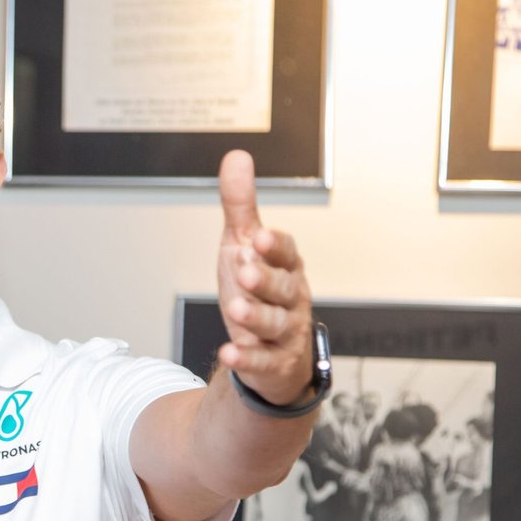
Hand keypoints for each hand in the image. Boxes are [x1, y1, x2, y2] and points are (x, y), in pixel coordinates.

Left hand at [215, 149, 314, 406]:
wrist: (273, 353)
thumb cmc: (258, 291)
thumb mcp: (244, 247)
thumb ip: (241, 207)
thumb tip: (236, 157)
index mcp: (287, 267)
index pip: (287, 253)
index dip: (276, 247)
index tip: (260, 238)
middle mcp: (291, 299)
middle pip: (283, 288)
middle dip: (265, 280)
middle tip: (246, 272)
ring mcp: (285, 333)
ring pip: (274, 324)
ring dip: (255, 316)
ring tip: (235, 310)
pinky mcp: (273, 363)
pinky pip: (262, 361)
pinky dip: (246, 358)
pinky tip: (229, 352)